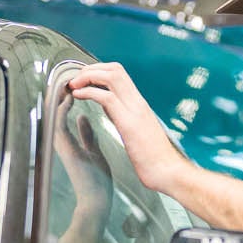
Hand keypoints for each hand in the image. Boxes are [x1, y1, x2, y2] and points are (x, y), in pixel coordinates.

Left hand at [66, 63, 189, 193]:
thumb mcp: (137, 132)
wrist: (168, 172)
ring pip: (111, 77)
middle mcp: (138, 103)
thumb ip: (125, 118)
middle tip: (76, 80)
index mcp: (139, 105)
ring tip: (74, 85)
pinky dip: (88, 92)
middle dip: (91, 69)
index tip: (84, 81)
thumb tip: (113, 110)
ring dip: (88, 77)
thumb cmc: (154, 159)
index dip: (99, 72)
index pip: (120, 75)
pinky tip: (78, 96)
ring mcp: (135, 110)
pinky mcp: (129, 123)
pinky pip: (106, 97)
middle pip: (115, 69)